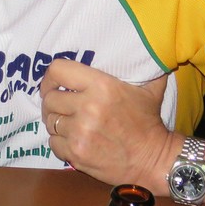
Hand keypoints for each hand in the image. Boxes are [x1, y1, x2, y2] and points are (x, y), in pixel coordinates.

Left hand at [39, 59, 178, 185]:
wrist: (154, 160)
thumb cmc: (149, 122)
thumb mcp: (149, 88)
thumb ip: (142, 66)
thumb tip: (145, 45)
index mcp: (101, 86)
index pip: (58, 70)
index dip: (50, 77)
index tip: (54, 84)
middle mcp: (87, 107)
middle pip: (49, 99)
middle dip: (54, 102)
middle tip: (63, 107)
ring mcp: (80, 132)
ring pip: (50, 122)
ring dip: (57, 123)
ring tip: (70, 123)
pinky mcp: (76, 153)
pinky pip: (53, 143)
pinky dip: (60, 142)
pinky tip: (73, 140)